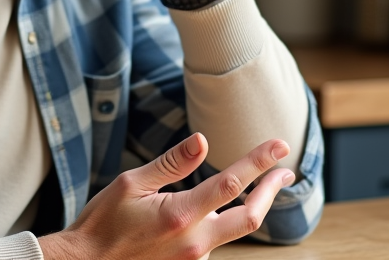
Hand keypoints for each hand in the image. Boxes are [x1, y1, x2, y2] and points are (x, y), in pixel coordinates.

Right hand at [38, 134, 294, 259]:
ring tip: (259, 184)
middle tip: (285, 170)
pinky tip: (220, 207)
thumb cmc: (103, 221)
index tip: (279, 144)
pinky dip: (226, 219)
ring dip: (251, 205)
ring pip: (235, 229)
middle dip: (272, 190)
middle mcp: (194, 242)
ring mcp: (194, 257)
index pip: (231, 183)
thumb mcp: (130, 183)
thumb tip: (202, 140)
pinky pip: (216, 240)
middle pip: (251, 216)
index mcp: (180, 216)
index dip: (258, 161)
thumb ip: (171, 164)